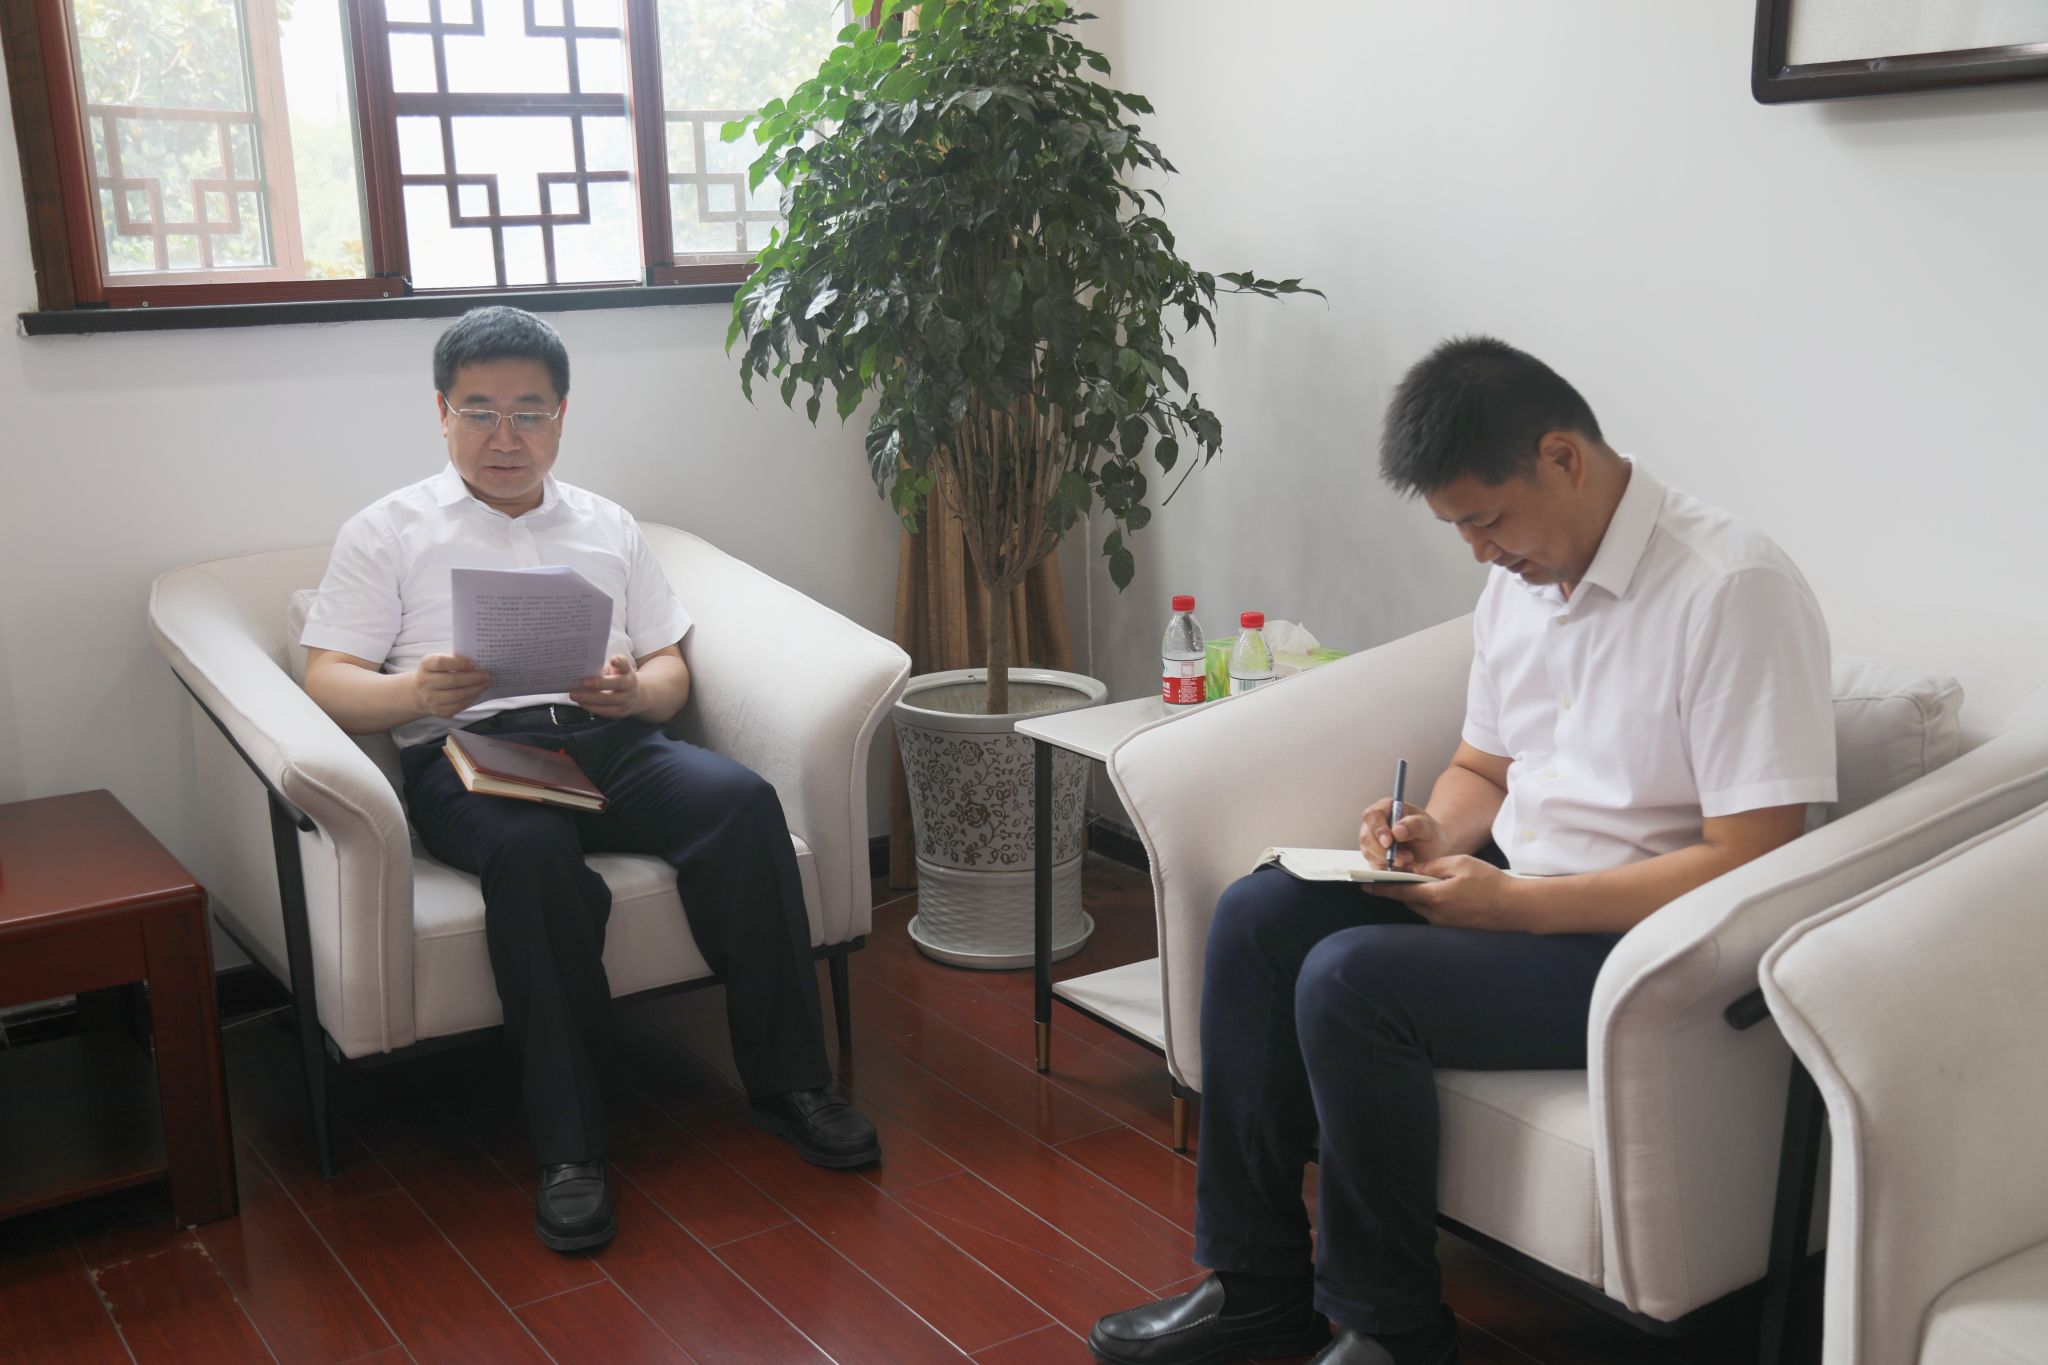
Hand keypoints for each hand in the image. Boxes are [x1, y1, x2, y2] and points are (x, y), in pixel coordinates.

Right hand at [412, 653, 489, 718]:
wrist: (421, 693)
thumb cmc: (436, 673)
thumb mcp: (439, 662)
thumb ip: (454, 660)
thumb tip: (478, 663)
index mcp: (426, 665)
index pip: (441, 663)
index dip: (458, 663)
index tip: (473, 664)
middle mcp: (425, 683)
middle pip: (452, 680)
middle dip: (473, 678)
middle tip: (487, 675)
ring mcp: (431, 699)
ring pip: (457, 695)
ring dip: (475, 689)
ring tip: (486, 684)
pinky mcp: (439, 711)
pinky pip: (459, 706)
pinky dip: (471, 699)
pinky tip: (477, 693)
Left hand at [571, 654, 643, 718]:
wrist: (633, 696)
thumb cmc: (617, 679)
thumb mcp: (614, 671)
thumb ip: (602, 669)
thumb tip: (582, 670)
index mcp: (627, 672)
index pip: (625, 665)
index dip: (619, 662)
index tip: (613, 660)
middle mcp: (630, 686)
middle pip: (617, 684)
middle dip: (599, 684)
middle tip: (583, 682)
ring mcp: (626, 701)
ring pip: (608, 701)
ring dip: (589, 698)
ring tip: (574, 695)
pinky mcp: (619, 712)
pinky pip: (604, 711)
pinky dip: (590, 706)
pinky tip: (581, 702)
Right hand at [1359, 797, 1448, 871]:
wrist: (1432, 849)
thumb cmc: (1429, 833)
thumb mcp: (1428, 827)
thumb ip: (1415, 825)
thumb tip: (1397, 830)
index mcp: (1387, 808)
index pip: (1373, 815)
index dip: (1378, 829)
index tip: (1388, 842)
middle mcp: (1375, 824)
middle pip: (1366, 836)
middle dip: (1382, 851)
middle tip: (1402, 859)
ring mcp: (1372, 841)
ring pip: (1368, 852)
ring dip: (1387, 860)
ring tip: (1408, 859)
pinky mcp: (1374, 857)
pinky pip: (1373, 865)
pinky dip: (1387, 868)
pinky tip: (1402, 866)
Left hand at [1373, 855, 1523, 930]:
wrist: (1516, 907)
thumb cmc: (1490, 882)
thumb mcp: (1459, 864)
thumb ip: (1432, 866)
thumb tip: (1411, 867)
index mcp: (1436, 897)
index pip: (1400, 891)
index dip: (1381, 888)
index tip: (1365, 885)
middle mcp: (1437, 915)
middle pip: (1409, 899)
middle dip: (1400, 888)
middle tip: (1393, 875)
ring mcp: (1445, 924)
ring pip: (1421, 907)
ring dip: (1417, 895)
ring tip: (1420, 881)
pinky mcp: (1453, 928)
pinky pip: (1433, 914)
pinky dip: (1430, 903)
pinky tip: (1439, 893)